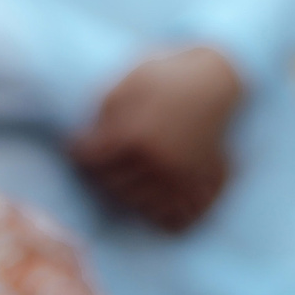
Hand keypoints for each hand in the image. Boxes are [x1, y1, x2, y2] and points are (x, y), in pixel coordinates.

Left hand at [69, 45, 243, 233]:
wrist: (217, 78)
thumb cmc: (166, 76)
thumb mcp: (127, 84)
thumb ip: (102, 116)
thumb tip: (80, 144)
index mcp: (133, 137)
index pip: (90, 161)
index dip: (78, 153)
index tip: (77, 148)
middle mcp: (156, 163)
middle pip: (112, 186)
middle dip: (102, 175)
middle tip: (102, 164)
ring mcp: (180, 178)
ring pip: (141, 206)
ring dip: (129, 195)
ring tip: (127, 179)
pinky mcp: (201, 185)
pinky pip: (177, 218)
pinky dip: (163, 215)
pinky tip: (155, 199)